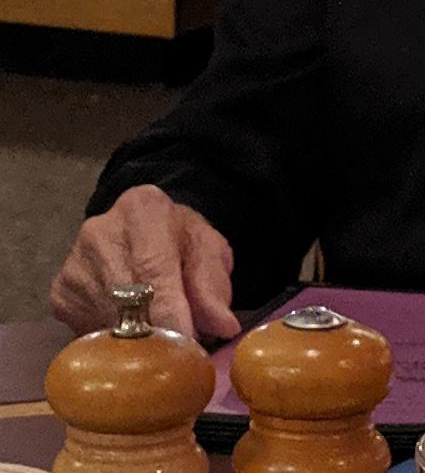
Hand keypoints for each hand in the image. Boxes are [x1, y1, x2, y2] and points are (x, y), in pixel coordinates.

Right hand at [49, 184, 240, 340]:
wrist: (141, 228)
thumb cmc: (179, 240)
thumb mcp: (207, 249)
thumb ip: (213, 285)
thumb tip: (223, 326)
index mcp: (142, 209)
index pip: (154, 268)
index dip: (171, 313)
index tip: (186, 344)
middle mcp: (100, 233)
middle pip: (127, 298)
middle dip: (157, 333)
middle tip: (180, 357)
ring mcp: (74, 266)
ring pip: (107, 321)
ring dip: (137, 341)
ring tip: (161, 344)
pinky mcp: (60, 296)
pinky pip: (89, 332)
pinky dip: (116, 341)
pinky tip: (134, 333)